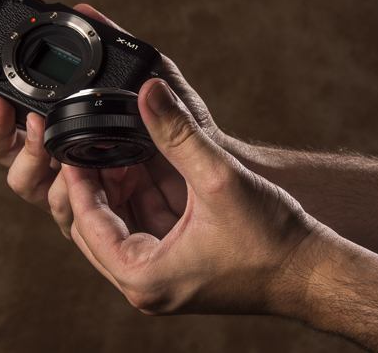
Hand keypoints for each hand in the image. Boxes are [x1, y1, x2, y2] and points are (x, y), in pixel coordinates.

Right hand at [0, 5, 219, 238]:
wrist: (222, 167)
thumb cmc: (189, 123)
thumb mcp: (156, 75)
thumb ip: (117, 44)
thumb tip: (84, 6)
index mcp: (74, 129)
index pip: (14, 123)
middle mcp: (71, 161)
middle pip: (8, 157)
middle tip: (1, 108)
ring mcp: (84, 190)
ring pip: (28, 185)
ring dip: (24, 157)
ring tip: (35, 129)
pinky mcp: (103, 217)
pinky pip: (65, 214)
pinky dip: (60, 192)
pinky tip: (68, 172)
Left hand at [63, 78, 316, 314]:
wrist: (307, 270)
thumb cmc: (271, 240)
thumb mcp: (217, 179)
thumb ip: (178, 133)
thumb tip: (148, 92)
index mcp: (143, 276)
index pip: (88, 223)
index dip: (76, 181)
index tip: (70, 148)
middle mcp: (144, 285)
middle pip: (93, 229)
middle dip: (92, 186)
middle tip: (90, 147)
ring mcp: (158, 276)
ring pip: (114, 228)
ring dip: (114, 190)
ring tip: (114, 152)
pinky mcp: (172, 265)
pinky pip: (138, 228)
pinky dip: (136, 198)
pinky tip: (140, 168)